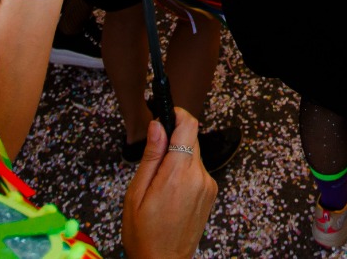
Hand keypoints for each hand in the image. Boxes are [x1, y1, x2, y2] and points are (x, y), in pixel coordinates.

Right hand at [121, 111, 216, 258]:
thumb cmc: (143, 233)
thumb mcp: (136, 193)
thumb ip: (151, 156)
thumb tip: (158, 125)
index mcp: (177, 175)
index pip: (189, 126)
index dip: (178, 114)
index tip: (164, 115)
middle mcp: (199, 177)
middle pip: (191, 138)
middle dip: (173, 139)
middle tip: (154, 157)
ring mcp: (207, 185)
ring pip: (194, 153)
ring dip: (178, 156)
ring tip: (160, 181)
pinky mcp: (211, 192)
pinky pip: (198, 169)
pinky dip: (185, 170)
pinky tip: (171, 190)